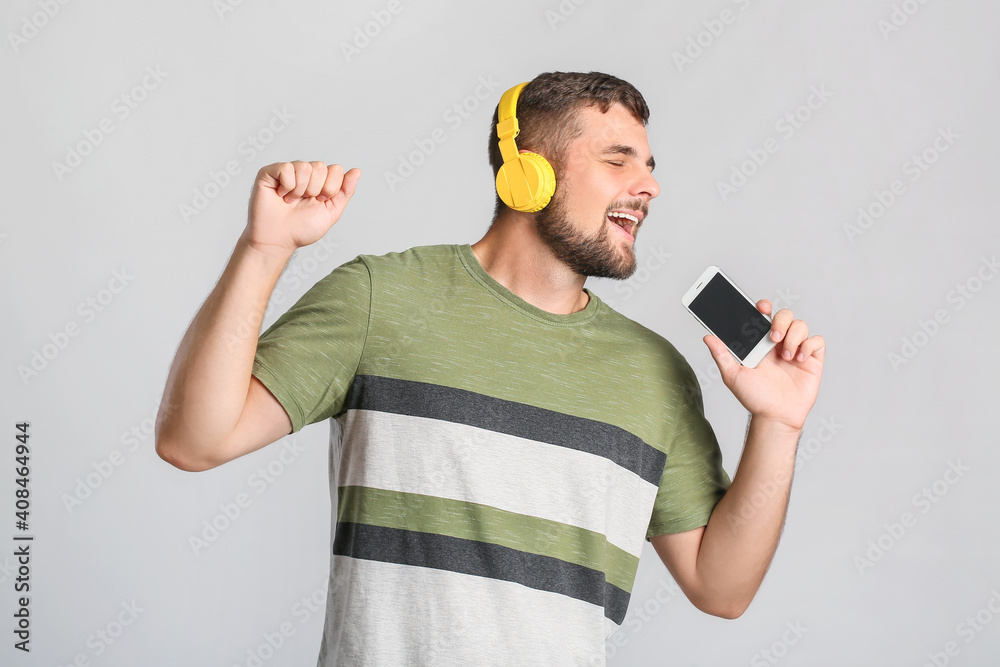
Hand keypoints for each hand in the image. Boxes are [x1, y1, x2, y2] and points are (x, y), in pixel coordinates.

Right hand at [244, 161, 360, 257]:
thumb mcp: (331, 212)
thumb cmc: (302, 229)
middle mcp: (305, 173)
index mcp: (320, 181)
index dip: (331, 188)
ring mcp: (287, 171)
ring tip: (291, 200)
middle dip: (316, 190)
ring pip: (305, 166)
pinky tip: (281, 195)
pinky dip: (286, 186)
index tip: (320, 202)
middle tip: (304, 202)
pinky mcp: (269, 172)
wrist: (279, 240)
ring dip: (300, 189)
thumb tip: (357, 171)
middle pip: (321, 166)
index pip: (336, 169)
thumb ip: (345, 191)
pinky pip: (286, 168)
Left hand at [703, 300, 824, 430]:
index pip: (764, 316)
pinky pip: (817, 341)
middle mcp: (779, 343)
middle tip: (773, 338)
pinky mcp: (812, 360)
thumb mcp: (733, 375)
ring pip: (801, 325)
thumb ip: (721, 355)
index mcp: (760, 343)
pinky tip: (799, 359)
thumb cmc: (755, 398)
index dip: (764, 306)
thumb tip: (708, 337)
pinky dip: (808, 346)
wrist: (775, 417)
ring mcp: (796, 350)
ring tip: (786, 357)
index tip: (761, 307)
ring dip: (793, 338)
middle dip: (780, 321)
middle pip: (785, 315)